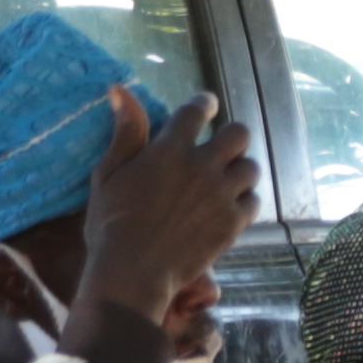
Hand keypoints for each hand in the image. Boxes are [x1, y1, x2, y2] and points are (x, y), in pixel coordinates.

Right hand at [77, 88, 259, 325]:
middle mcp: (203, 166)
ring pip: (251, 168)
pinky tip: (230, 205)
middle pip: (238, 134)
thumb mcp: (109, 174)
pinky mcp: (234, 223)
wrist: (134, 272)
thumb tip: (121, 90)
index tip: (206, 105)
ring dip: (239, 169)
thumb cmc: (112, 223)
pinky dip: (245, 200)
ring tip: (227, 178)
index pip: (196, 111)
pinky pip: (254, 201)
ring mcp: (222, 195)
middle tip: (220, 147)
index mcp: (170, 149)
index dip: (204, 104)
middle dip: (231, 136)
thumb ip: (125, 132)